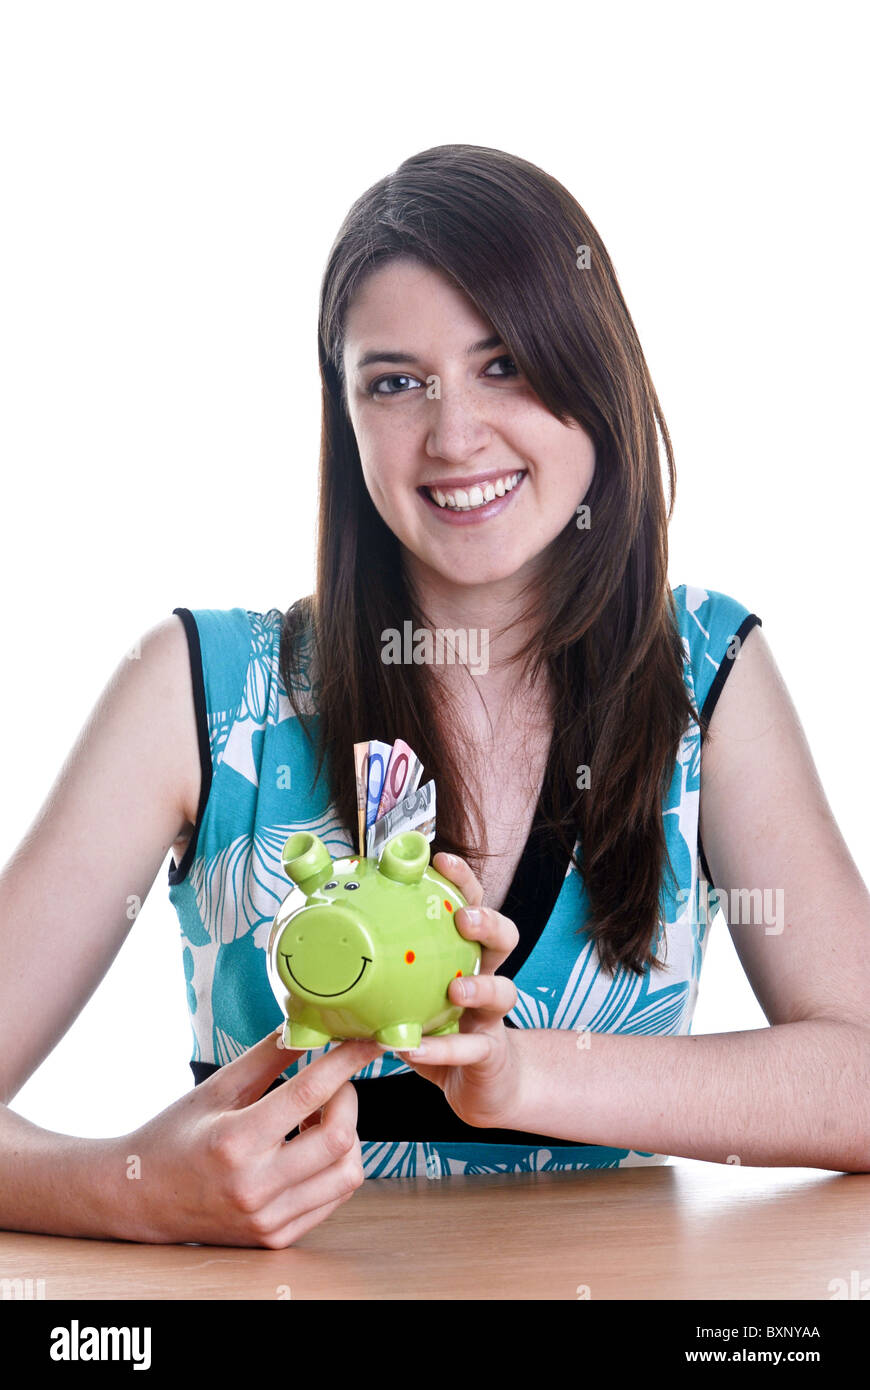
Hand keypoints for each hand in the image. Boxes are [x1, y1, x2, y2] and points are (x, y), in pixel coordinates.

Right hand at [116, 1030, 382, 1248]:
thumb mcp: (217, 1087)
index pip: (309, 1093)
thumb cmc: (174, 1137)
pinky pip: (333, 1199)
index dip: (346, 1061)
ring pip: (347, 1174)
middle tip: (332, 1084)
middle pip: (339, 1138)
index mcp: (235, 1141)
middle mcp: (254, 1187)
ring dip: (346, 1136)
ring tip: (315, 1119)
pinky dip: (334, 1166)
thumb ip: (269, 1056)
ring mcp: (267, 1219)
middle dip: (348, 1099)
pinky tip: (308, 1148)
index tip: (367, 1041)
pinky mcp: (276, 1238)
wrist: (140, 1198)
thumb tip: (310, 1024)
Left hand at [382, 851, 521, 1128]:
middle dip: (488, 922)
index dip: (460, 880)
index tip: (441, 859)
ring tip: (456, 988)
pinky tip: (415, 1048)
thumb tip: (310, 939)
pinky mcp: (490, 1055)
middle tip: (463, 919)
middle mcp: (486, 977)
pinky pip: (472, 1049)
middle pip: (505, 938)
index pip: (470, 904)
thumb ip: (370, 967)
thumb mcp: (404, 992)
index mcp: (462, 954)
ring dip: (480, 986)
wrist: (475, 1084)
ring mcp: (493, 1018)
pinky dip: (444, 1049)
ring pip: (504, 992)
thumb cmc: (433, 1027)